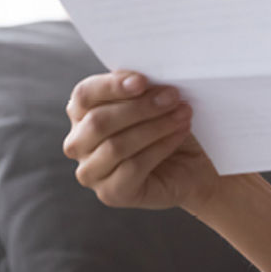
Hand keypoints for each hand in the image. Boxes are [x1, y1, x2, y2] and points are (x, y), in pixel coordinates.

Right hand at [62, 70, 221, 210]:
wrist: (192, 165)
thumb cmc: (167, 125)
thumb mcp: (153, 100)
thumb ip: (140, 88)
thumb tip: (142, 77)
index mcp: (81, 114)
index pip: (84, 95)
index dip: (111, 86)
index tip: (142, 80)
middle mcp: (78, 144)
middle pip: (98, 121)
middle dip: (140, 107)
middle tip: (173, 96)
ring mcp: (91, 172)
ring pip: (116, 145)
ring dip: (155, 126)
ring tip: (183, 114)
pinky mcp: (111, 194)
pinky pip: (133, 168)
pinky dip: (160, 147)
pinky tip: (179, 134)